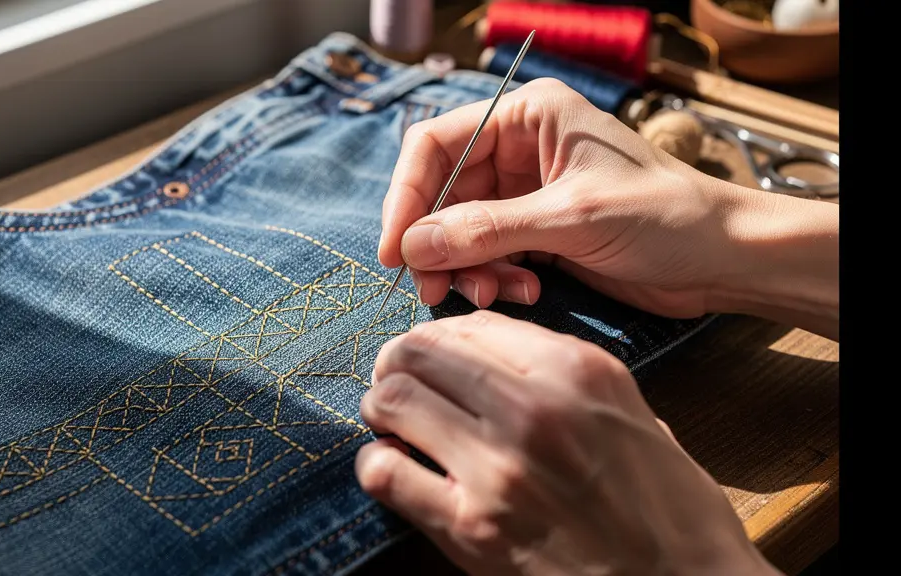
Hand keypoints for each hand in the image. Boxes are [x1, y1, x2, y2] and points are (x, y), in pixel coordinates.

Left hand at [355, 311, 780, 575]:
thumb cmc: (668, 505)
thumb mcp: (632, 411)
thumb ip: (561, 371)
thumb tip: (485, 344)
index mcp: (577, 371)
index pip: (471, 325)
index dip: (441, 337)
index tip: (435, 355)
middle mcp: (533, 408)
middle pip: (419, 351)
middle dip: (399, 362)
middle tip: (397, 380)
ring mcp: (498, 469)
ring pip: (392, 400)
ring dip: (381, 407)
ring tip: (390, 420)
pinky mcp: (472, 529)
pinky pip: (386, 475)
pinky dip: (378, 465)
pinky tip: (394, 467)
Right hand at [379, 78, 838, 337]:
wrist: (722, 259)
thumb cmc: (664, 218)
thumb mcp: (571, 219)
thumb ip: (486, 231)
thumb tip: (411, 247)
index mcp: (526, 116)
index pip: (435, 145)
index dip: (407, 196)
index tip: (395, 250)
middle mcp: (519, 147)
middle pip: (442, 193)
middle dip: (437, 244)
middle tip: (435, 290)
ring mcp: (526, 191)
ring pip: (460, 230)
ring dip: (466, 267)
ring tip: (490, 294)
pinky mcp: (537, 230)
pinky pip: (488, 252)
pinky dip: (492, 276)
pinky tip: (522, 290)